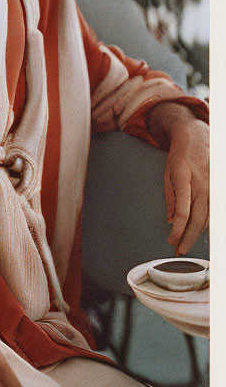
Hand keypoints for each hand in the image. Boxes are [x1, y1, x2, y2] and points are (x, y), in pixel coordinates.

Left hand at [149, 103, 208, 254]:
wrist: (197, 136)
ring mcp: (213, 185)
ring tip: (185, 243)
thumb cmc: (179, 156)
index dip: (178, 229)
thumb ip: (170, 197)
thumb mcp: (167, 172)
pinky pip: (214, 210)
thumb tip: (171, 221)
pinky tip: (198, 230)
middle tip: (179, 250)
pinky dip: (206, 223)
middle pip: (197, 217)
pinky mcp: (219, 187)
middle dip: (188, 237)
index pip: (182, 210)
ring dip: (197, 232)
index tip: (172, 241)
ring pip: (208, 216)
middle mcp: (201, 182)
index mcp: (183, 176)